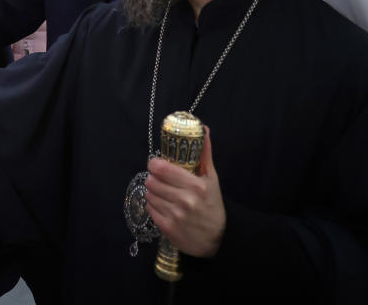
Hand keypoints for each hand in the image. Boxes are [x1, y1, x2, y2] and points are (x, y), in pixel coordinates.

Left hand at [145, 128, 225, 257]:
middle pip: (151, 181)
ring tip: (164, 193)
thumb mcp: (212, 178)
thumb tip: (203, 128)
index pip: (161, 168)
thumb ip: (204, 154)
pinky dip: (154, 205)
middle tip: (161, 179)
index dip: (155, 164)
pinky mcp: (167, 228)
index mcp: (196, 185)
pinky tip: (164, 206)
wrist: (218, 239)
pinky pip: (149, 209)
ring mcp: (175, 215)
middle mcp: (185, 200)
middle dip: (154, 178)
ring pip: (149, 194)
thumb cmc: (213, 204)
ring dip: (153, 192)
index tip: (158, 165)